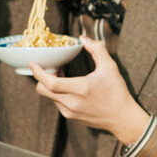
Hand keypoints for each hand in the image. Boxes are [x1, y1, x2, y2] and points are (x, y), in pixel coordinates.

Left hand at [31, 37, 148, 145]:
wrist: (122, 118)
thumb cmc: (117, 92)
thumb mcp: (110, 67)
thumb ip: (97, 49)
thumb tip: (84, 38)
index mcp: (81, 89)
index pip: (50, 82)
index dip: (38, 73)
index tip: (34, 64)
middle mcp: (72, 103)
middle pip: (43, 90)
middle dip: (41, 78)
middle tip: (50, 69)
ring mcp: (71, 112)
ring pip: (50, 97)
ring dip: (51, 86)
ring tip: (62, 77)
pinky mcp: (72, 117)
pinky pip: (58, 104)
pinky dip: (58, 94)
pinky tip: (69, 88)